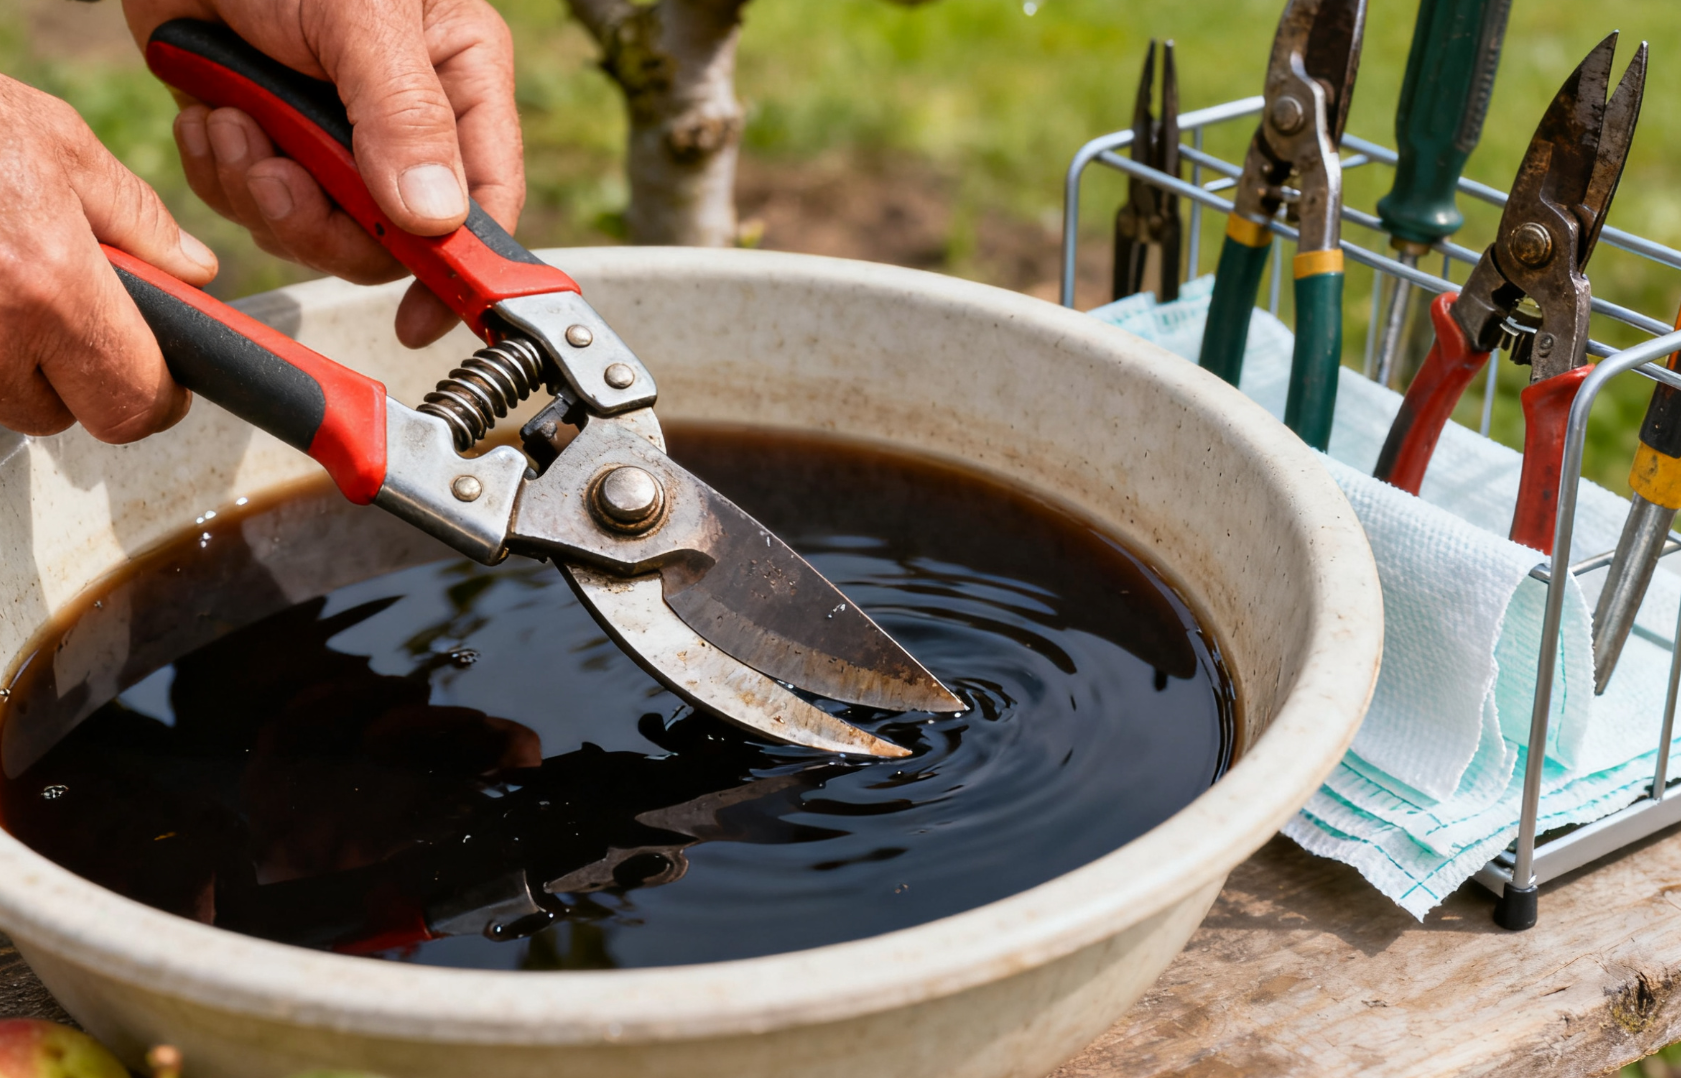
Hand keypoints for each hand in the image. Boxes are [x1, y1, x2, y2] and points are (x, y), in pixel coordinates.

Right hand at [0, 76, 212, 441]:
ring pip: (6, 403)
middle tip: (76, 314)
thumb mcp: (60, 144)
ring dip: (22, 365)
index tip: (163, 379)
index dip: (158, 397)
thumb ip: (137, 219)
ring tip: (13, 282)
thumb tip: (193, 271)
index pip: (132, 402)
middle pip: (64, 415)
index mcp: (50, 283)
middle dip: (84, 380)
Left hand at [121, 0, 523, 347]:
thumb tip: (435, 217)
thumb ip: (404, 116)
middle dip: (324, 222)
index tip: (425, 316)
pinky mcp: (269, 140)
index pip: (488, 199)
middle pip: (394, 235)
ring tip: (234, 124)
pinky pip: (255, 205)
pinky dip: (221, 173)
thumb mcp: (360, 16)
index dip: (463, 268)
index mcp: (461, 80)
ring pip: (319, 228)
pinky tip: (209, 116)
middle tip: (277, 177)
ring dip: (262, 192)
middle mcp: (408, 122)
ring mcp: (335, 137)